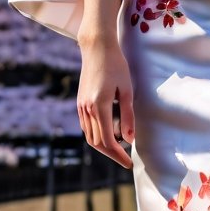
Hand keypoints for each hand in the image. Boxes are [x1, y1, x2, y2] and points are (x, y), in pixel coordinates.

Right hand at [77, 34, 135, 169]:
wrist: (97, 48)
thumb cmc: (116, 66)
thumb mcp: (127, 90)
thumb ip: (128, 116)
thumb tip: (129, 139)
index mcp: (99, 106)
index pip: (107, 141)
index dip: (118, 155)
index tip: (129, 162)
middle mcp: (87, 109)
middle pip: (96, 142)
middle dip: (111, 154)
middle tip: (125, 159)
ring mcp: (81, 106)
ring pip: (89, 136)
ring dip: (103, 145)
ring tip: (119, 147)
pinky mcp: (80, 102)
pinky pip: (86, 126)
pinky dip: (96, 134)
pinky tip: (108, 132)